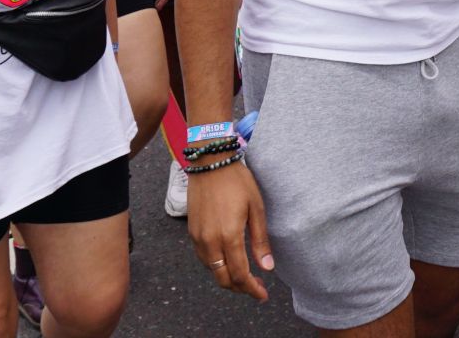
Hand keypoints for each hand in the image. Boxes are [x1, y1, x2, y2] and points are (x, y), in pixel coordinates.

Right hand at [186, 162, 275, 300]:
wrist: (210, 163)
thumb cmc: (237, 182)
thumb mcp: (256, 209)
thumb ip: (260, 241)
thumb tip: (267, 268)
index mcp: (228, 236)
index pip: (240, 275)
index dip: (252, 289)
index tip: (262, 295)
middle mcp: (209, 241)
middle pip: (223, 278)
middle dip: (239, 288)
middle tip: (255, 289)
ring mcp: (198, 238)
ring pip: (212, 270)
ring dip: (227, 278)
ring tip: (245, 276)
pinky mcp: (191, 232)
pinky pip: (203, 258)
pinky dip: (216, 266)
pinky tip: (228, 260)